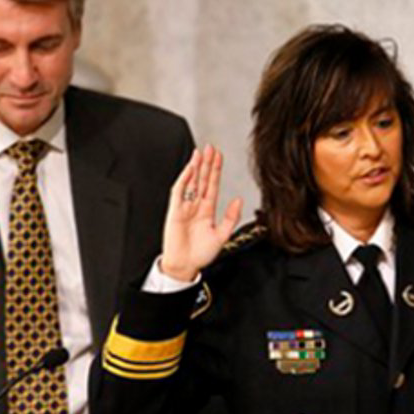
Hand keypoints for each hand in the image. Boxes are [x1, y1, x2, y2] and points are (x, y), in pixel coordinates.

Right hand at [160, 144, 242, 281]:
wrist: (185, 266)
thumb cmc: (201, 253)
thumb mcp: (222, 235)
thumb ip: (231, 217)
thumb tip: (239, 200)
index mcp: (207, 210)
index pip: (212, 185)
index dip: (216, 171)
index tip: (219, 156)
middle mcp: (196, 206)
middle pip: (202, 180)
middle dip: (206, 164)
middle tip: (211, 148)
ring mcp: (185, 207)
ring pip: (191, 182)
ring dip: (195, 168)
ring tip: (200, 153)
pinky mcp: (175, 212)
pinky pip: (179, 192)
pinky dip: (184, 180)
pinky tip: (189, 169)